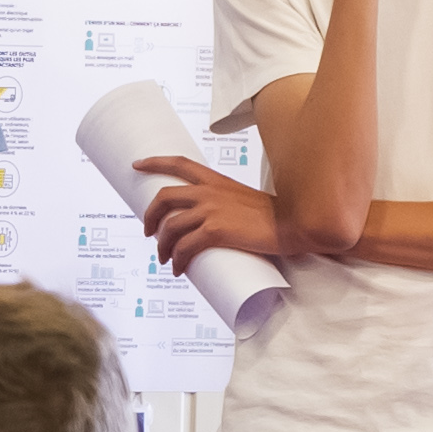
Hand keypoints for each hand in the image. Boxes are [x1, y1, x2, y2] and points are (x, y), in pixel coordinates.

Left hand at [137, 154, 289, 270]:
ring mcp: (211, 211)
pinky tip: (178, 269)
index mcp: (216, 180)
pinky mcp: (215, 231)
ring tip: (164, 259)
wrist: (295, 224)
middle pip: (164, 198)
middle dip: (149, 216)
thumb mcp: (243, 200)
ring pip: (170, 228)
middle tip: (149, 232)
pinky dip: (176, 261)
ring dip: (162, 246)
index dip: (155, 162)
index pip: (179, 164)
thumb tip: (207, 225)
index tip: (137, 165)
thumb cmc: (273, 216)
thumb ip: (223, 204)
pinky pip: (183, 248)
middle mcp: (209, 192)